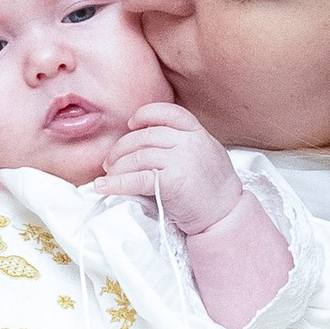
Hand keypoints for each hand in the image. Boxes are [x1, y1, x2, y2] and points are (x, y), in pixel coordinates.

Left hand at [99, 102, 247, 240]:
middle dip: (121, 149)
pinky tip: (104, 186)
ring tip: (108, 177)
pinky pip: (136, 179)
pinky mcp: (172, 182)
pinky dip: (116, 184)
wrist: (225, 216)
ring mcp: (181, 160)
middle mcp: (189, 142)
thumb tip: (147, 139)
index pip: (166, 112)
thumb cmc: (213, 189)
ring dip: (116, 168)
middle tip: (109, 162)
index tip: (131, 124)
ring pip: (136, 157)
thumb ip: (183, 142)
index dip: (144, 115)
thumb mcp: (205, 154)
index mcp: (197, 132)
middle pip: (143, 137)